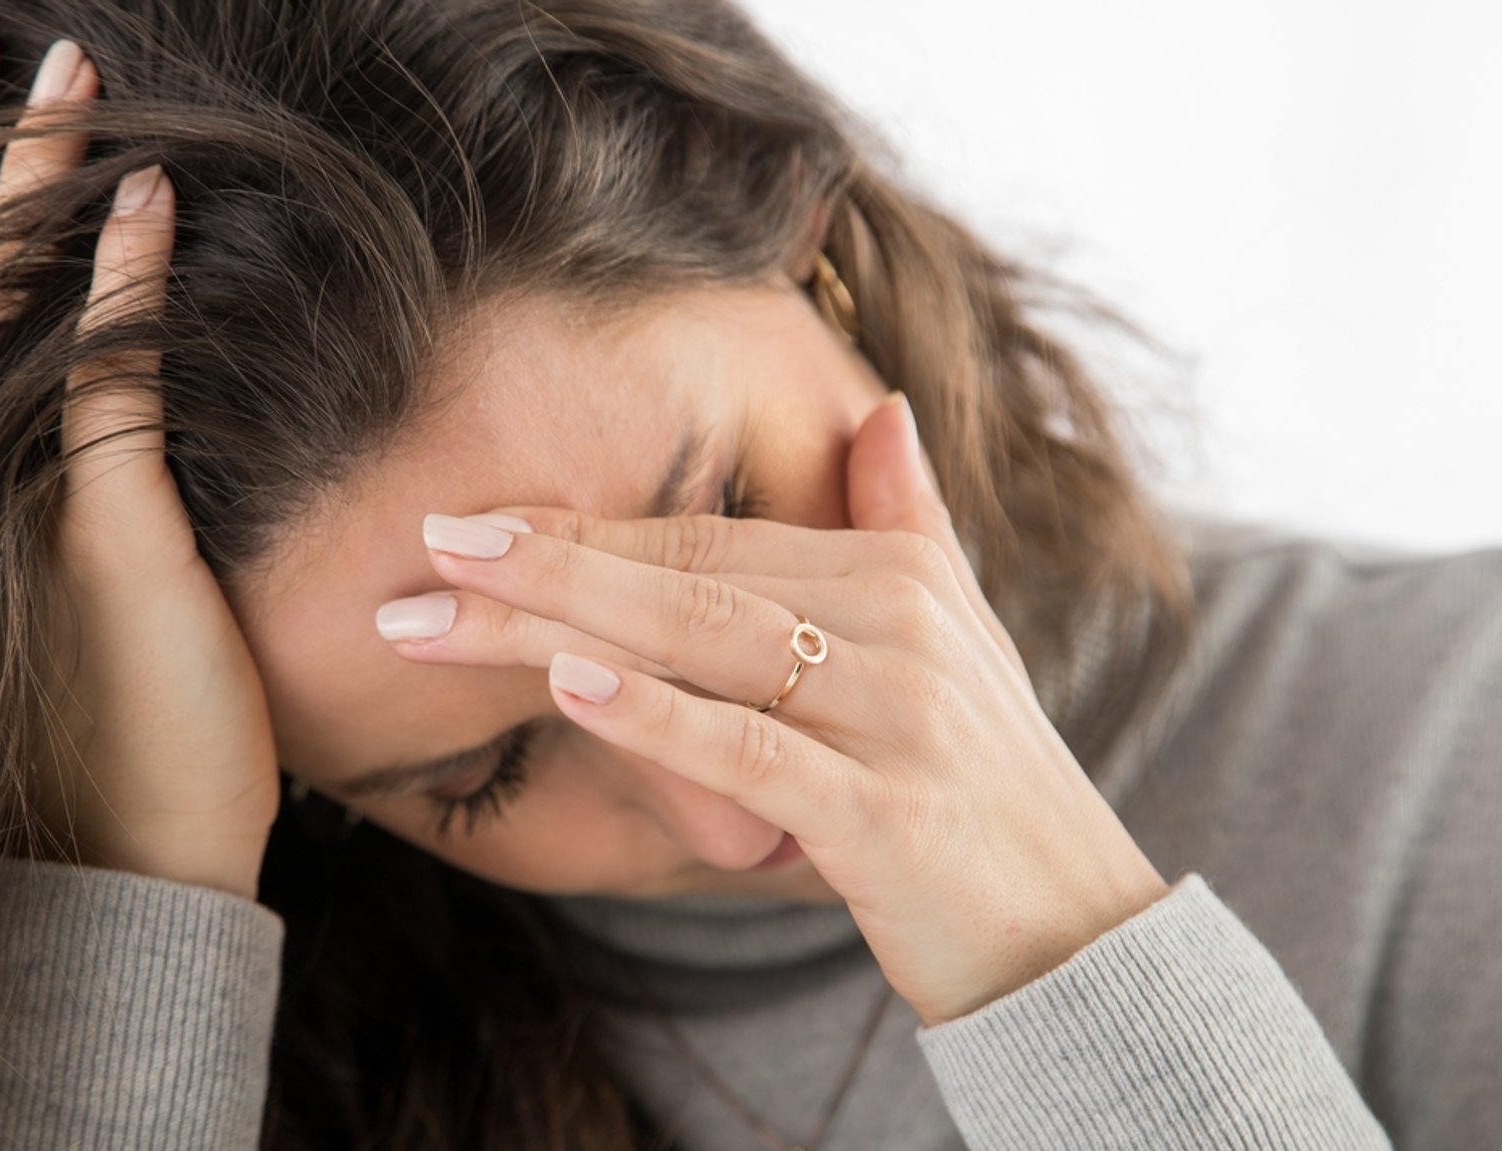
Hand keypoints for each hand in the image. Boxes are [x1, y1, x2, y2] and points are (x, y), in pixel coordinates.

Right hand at [0, 14, 278, 899]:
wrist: (125, 878)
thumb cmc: (106, 756)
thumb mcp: (67, 611)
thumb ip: (65, 505)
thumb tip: (89, 430)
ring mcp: (20, 508)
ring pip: (10, 312)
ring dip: (36, 182)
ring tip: (61, 70)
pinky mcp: (103, 538)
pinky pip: (106, 387)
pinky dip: (122, 288)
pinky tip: (145, 197)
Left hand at [395, 391, 1170, 1024]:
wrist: (1076, 929)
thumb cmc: (988, 785)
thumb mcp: (959, 639)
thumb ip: (911, 520)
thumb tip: (883, 409)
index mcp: (899, 573)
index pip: (711, 536)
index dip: (586, 529)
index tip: (475, 525)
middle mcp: (898, 625)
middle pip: (690, 575)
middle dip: (544, 562)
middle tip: (425, 548)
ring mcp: (895, 716)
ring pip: (704, 645)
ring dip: (563, 619)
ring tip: (447, 603)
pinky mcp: (885, 814)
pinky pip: (750, 751)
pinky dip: (658, 716)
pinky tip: (569, 686)